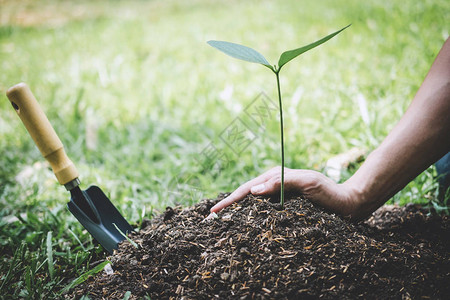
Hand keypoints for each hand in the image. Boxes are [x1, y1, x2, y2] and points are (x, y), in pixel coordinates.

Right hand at [210, 166, 360, 218]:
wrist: (348, 203)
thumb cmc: (330, 192)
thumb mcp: (308, 183)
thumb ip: (282, 183)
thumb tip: (253, 191)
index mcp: (276, 177)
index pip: (247, 189)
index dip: (229, 200)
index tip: (214, 212)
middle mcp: (274, 184)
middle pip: (245, 195)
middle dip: (228, 204)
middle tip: (210, 217)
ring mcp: (278, 195)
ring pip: (252, 203)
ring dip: (236, 210)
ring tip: (221, 220)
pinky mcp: (284, 205)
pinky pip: (262, 210)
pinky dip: (250, 215)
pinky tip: (243, 223)